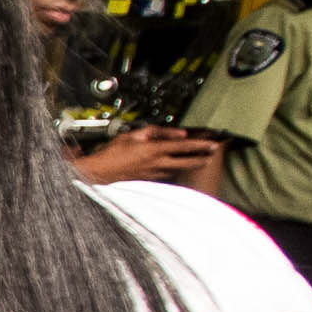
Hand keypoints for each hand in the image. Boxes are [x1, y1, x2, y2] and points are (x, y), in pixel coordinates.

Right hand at [70, 125, 213, 186]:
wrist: (99, 173)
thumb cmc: (111, 154)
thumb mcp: (133, 135)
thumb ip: (157, 132)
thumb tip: (177, 133)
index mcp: (154, 150)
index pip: (184, 146)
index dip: (201, 145)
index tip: (213, 144)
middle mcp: (158, 164)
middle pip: (187, 162)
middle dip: (202, 159)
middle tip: (212, 155)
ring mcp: (155, 174)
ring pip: (179, 169)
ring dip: (190, 164)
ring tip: (200, 161)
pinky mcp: (150, 180)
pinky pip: (167, 174)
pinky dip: (175, 169)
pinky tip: (177, 168)